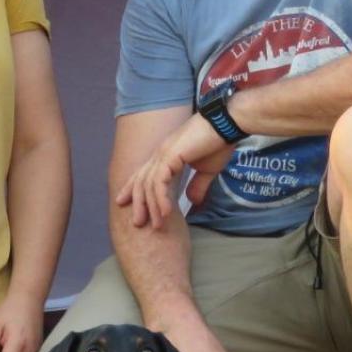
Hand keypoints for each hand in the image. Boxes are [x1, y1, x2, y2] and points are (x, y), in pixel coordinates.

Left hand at [114, 114, 234, 228]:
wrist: (227, 125)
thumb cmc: (218, 143)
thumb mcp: (207, 171)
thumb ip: (197, 185)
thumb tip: (192, 201)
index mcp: (166, 155)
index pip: (143, 174)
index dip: (132, 189)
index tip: (124, 204)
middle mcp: (160, 154)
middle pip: (141, 181)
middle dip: (138, 203)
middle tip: (138, 224)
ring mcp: (163, 154)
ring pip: (149, 184)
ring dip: (152, 207)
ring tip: (157, 226)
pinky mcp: (170, 156)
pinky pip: (159, 182)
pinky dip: (161, 199)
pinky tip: (165, 213)